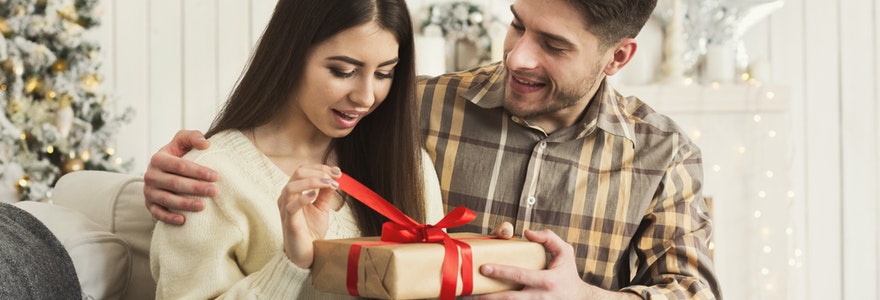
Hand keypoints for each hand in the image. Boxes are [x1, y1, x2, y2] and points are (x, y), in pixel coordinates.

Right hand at [143, 130, 218, 224]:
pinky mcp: (149, 204)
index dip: (198, 171)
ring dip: (185, 204)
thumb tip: (206, 144)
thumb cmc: (177, 154)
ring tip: (203, 206)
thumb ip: (193, 137)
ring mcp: (149, 191)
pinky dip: (169, 218)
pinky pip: (157, 213)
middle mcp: (151, 175)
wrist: (162, 170)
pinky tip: (183, 220)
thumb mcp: (182, 141)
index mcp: (158, 159)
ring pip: (167, 199)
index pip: (179, 166)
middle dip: (196, 188)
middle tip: (214, 191)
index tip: (216, 176)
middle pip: (175, 183)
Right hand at [278, 165, 341, 268]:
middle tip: (335, 178)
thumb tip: (334, 177)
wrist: (307, 253)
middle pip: (298, 173)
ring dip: (313, 182)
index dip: (321, 168)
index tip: (338, 172)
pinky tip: (314, 196)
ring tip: (329, 184)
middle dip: (319, 172)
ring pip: (292, 186)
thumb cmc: (311, 230)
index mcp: (294, 192)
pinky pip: (290, 206)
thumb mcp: (322, 208)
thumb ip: (325, 193)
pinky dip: (302, 198)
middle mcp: (287, 197)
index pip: (304, 171)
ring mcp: (285, 209)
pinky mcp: (288, 222)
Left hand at [474, 229, 639, 298]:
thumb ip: (549, 238)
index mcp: (546, 281)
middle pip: (509, 298)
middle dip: (488, 296)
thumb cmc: (568, 275)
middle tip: (469, 291)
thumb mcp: (566, 253)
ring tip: (470, 299)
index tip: (484, 267)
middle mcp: (539, 297)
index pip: (520, 275)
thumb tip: (526, 233)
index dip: (501, 272)